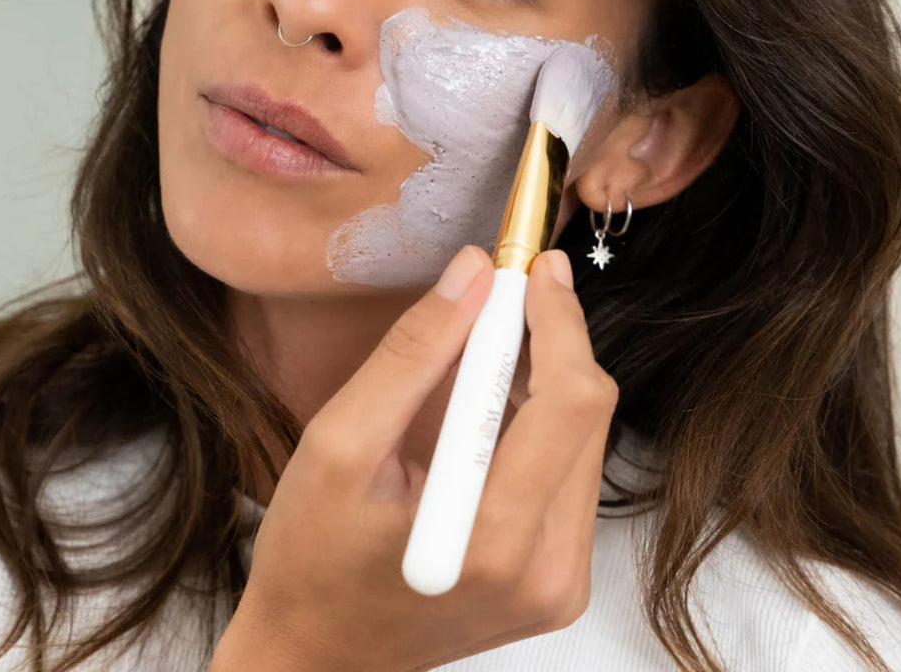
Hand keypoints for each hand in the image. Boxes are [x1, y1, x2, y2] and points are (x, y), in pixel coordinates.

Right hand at [209, 245, 619, 671]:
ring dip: (547, 376)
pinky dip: (541, 421)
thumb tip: (474, 274)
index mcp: (492, 537)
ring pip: (587, 436)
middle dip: (553, 339)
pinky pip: (572, 470)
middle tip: (507, 292)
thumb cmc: (310, 557)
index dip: (558, 320)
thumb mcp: (339, 443)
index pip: (571, 400)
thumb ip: (412, 353)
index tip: (535, 267)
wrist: (317, 657)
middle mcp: (548, 568)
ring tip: (486, 350)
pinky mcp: (560, 581)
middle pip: (590, 413)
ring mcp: (561, 581)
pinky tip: (492, 405)